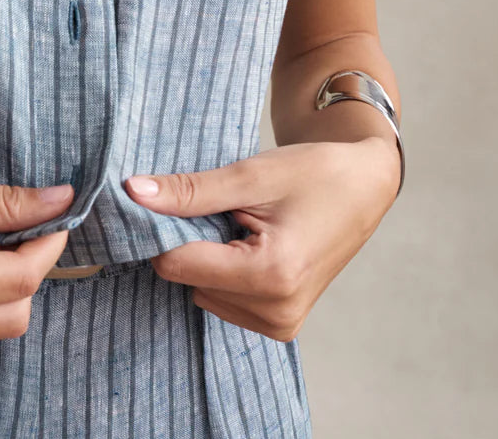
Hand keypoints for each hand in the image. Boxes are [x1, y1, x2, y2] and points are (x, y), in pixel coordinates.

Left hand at [123, 136, 400, 339]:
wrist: (364, 186)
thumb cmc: (315, 174)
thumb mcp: (250, 175)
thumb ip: (189, 191)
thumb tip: (133, 193)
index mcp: (271, 275)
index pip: (177, 263)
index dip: (162, 229)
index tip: (170, 198)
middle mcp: (277, 311)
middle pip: (188, 278)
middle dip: (191, 241)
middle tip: (225, 206)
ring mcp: (281, 324)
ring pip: (202, 290)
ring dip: (209, 256)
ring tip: (246, 224)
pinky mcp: (281, 324)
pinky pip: (223, 299)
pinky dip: (225, 271)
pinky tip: (252, 243)